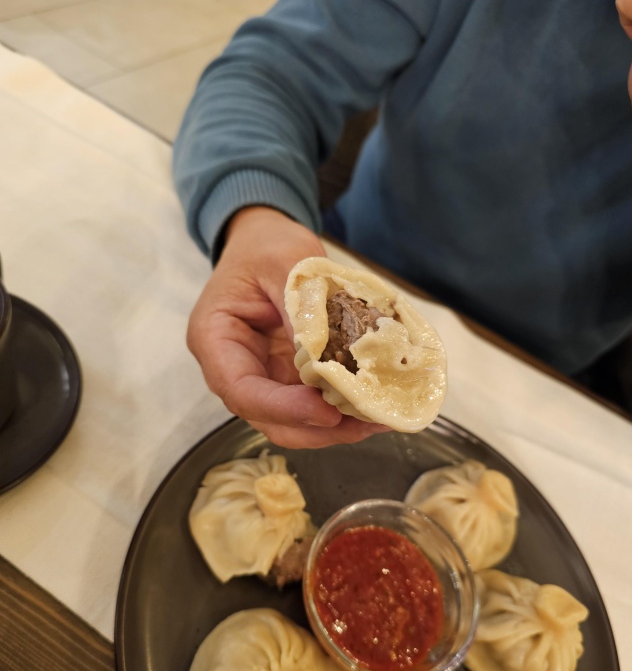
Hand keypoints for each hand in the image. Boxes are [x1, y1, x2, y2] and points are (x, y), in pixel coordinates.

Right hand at [187, 206, 390, 447]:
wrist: (265, 241)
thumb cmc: (266, 246)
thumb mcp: (284, 261)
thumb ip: (300, 307)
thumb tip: (326, 357)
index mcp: (215, 339)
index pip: (242, 391)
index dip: (283, 409)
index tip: (326, 412)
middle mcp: (234, 368)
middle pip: (267, 419)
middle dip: (315, 428)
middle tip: (363, 423)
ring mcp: (263, 377)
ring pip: (291, 422)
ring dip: (334, 428)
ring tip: (377, 419)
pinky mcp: (288, 379)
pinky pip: (311, 406)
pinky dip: (341, 412)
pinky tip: (373, 406)